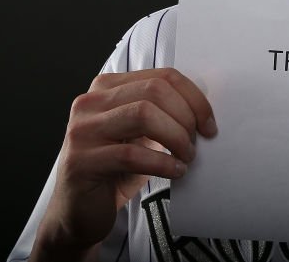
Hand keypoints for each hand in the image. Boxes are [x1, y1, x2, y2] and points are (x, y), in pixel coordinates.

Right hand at [30, 68, 217, 261]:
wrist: (80, 211)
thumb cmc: (117, 169)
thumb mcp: (143, 134)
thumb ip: (163, 113)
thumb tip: (203, 110)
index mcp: (107, 87)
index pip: (162, 76)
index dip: (193, 98)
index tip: (208, 123)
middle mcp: (91, 102)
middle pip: (154, 91)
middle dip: (185, 116)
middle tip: (196, 142)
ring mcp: (82, 130)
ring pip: (143, 115)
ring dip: (175, 137)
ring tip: (186, 157)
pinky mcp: (80, 161)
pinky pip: (131, 155)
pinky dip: (162, 163)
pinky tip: (175, 172)